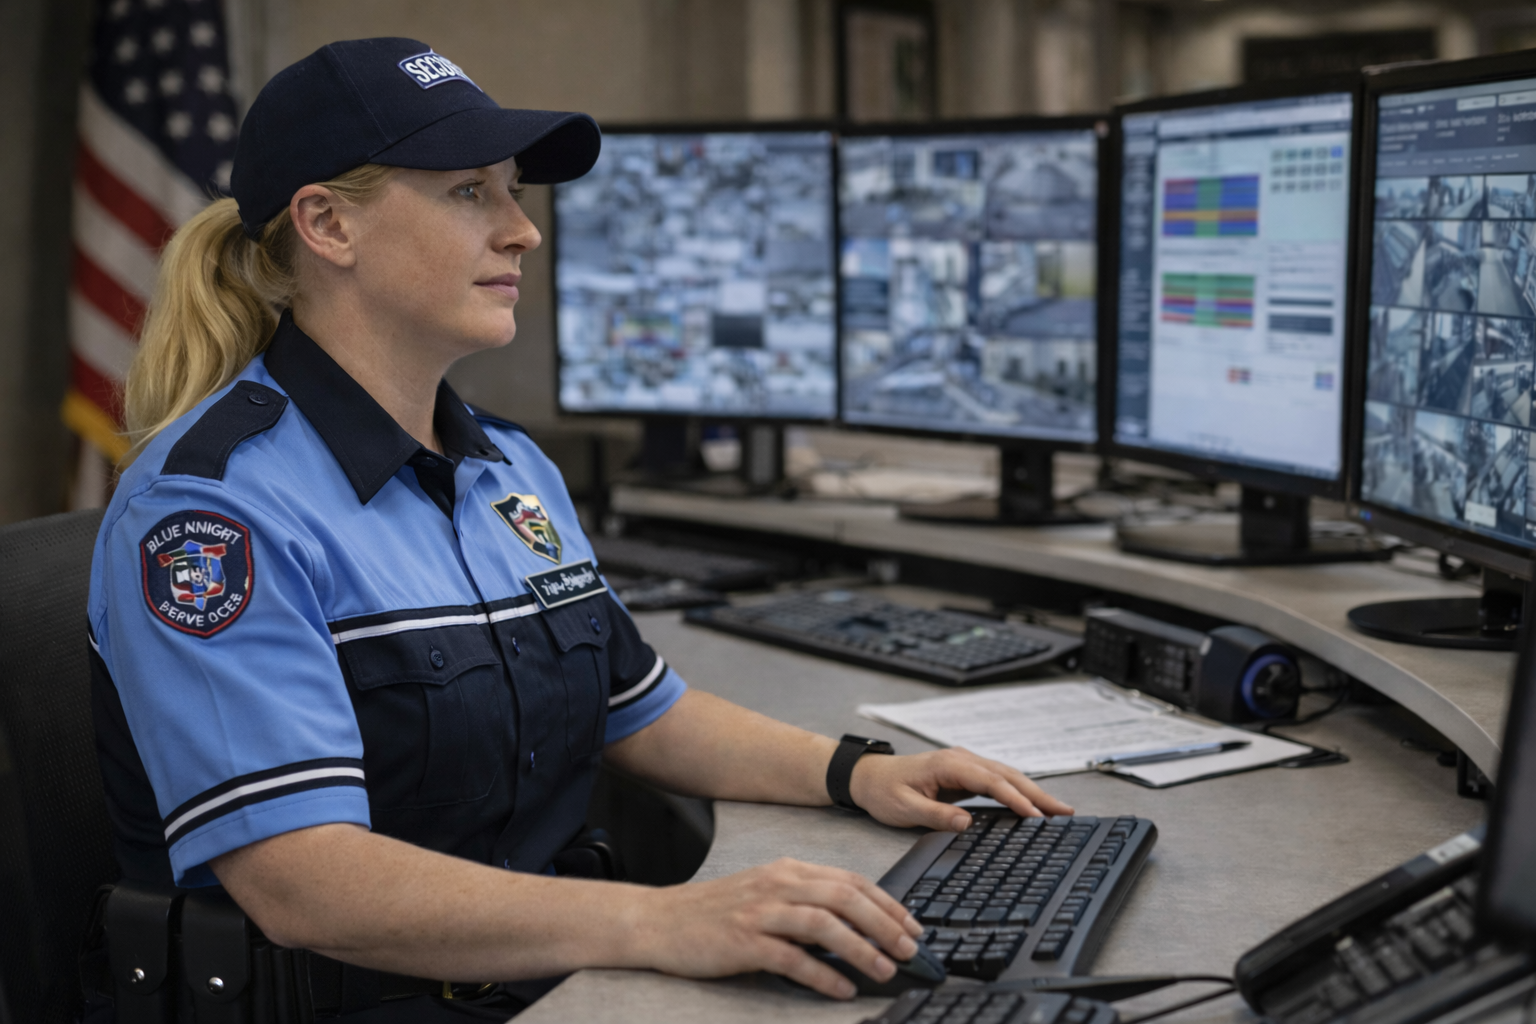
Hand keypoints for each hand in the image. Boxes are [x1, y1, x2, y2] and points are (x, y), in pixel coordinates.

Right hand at [630, 857, 923, 998]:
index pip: (850, 880)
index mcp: (788, 870)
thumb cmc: (715, 912)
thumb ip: (806, 901)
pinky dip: (822, 974)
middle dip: (884, 923)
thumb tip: (857, 924)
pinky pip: (792, 957)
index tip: (912, 926)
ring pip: (824, 923)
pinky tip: (840, 988)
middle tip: (909, 949)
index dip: (887, 903)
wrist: (659, 921)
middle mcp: (777, 884)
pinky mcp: (743, 941)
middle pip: (844, 897)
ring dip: (861, 948)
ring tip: (883, 969)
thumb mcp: (765, 893)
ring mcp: (760, 912)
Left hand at [848, 747, 1073, 830]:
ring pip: (1007, 776)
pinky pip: (998, 782)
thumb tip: (967, 823)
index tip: (1037, 816)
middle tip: (1066, 812)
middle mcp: (961, 760)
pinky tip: (1033, 806)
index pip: (991, 781)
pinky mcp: (965, 774)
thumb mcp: (905, 808)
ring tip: (1060, 810)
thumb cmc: (884, 792)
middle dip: (1038, 794)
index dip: (1016, 799)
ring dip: (1033, 792)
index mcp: (948, 764)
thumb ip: (936, 815)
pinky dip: (1019, 792)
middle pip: (1007, 775)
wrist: (869, 777)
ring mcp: (965, 765)